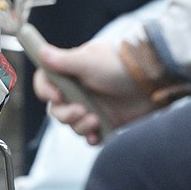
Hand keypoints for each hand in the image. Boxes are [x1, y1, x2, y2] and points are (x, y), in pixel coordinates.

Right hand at [33, 41, 155, 144]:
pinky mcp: (105, 121)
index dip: (46, 91)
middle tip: (81, 110)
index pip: (45, 82)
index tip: (57, 96)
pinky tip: (97, 134)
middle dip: (65, 114)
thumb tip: (40, 52)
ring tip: (95, 119)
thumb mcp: (88, 60)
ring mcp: (91, 106)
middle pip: (56, 109)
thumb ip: (63, 60)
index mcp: (70, 72)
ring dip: (79, 126)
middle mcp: (78, 90)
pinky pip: (89, 136)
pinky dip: (90, 137)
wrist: (150, 80)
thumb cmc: (117, 64)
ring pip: (72, 124)